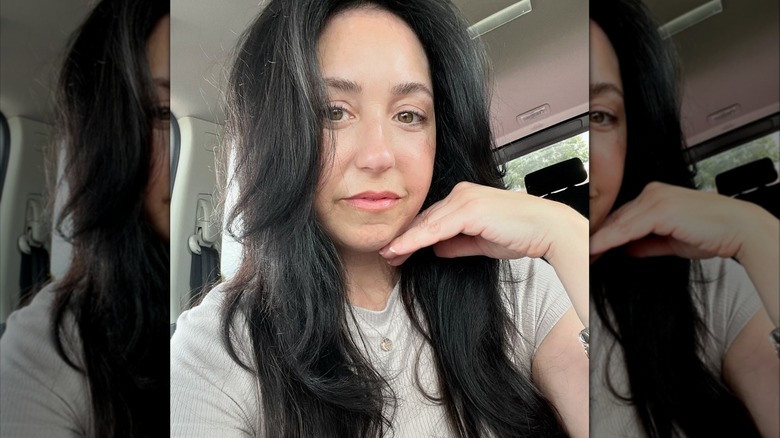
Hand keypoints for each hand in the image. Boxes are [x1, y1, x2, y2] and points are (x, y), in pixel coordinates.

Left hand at [379, 181, 588, 325]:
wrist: (546, 229)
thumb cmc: (521, 233)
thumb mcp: (481, 242)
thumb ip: (456, 244)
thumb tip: (435, 249)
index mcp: (464, 198)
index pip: (432, 218)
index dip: (412, 235)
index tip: (395, 250)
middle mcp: (461, 193)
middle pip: (425, 218)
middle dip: (403, 237)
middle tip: (384, 253)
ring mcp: (464, 199)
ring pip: (426, 223)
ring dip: (404, 240)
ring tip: (386, 254)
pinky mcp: (469, 209)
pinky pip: (435, 228)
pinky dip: (416, 240)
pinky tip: (401, 249)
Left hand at [590, 182, 764, 260]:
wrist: (741, 230)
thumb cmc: (715, 234)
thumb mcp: (672, 242)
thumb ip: (646, 244)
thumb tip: (626, 250)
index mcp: (656, 197)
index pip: (621, 217)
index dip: (603, 234)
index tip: (588, 249)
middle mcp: (652, 193)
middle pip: (615, 218)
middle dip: (595, 237)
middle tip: (577, 255)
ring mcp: (655, 198)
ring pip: (617, 223)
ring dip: (596, 240)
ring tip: (580, 256)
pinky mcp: (659, 209)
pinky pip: (626, 228)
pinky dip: (608, 240)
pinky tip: (595, 250)